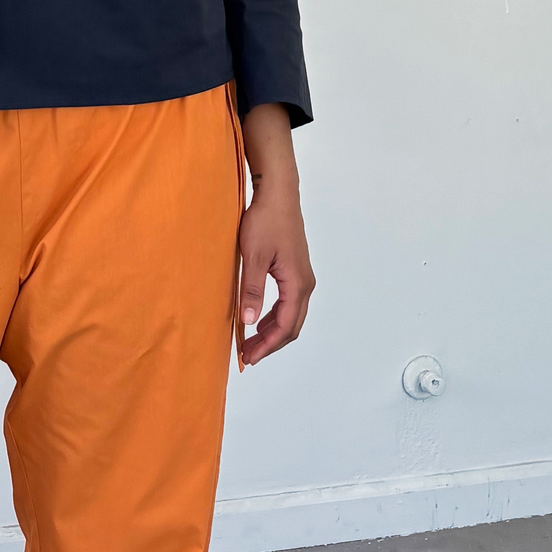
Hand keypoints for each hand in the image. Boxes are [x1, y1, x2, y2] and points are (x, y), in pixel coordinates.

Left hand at [237, 102, 315, 367]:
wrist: (277, 193)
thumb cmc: (266, 220)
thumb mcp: (253, 256)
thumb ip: (251, 290)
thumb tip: (247, 321)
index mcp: (297, 284)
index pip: (285, 326)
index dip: (266, 345)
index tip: (248, 357)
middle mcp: (305, 284)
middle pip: (291, 326)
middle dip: (270, 344)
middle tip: (247, 355)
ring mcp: (302, 277)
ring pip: (291, 315)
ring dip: (272, 332)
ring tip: (249, 342)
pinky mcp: (295, 270)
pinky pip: (288, 303)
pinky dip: (274, 316)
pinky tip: (256, 318)